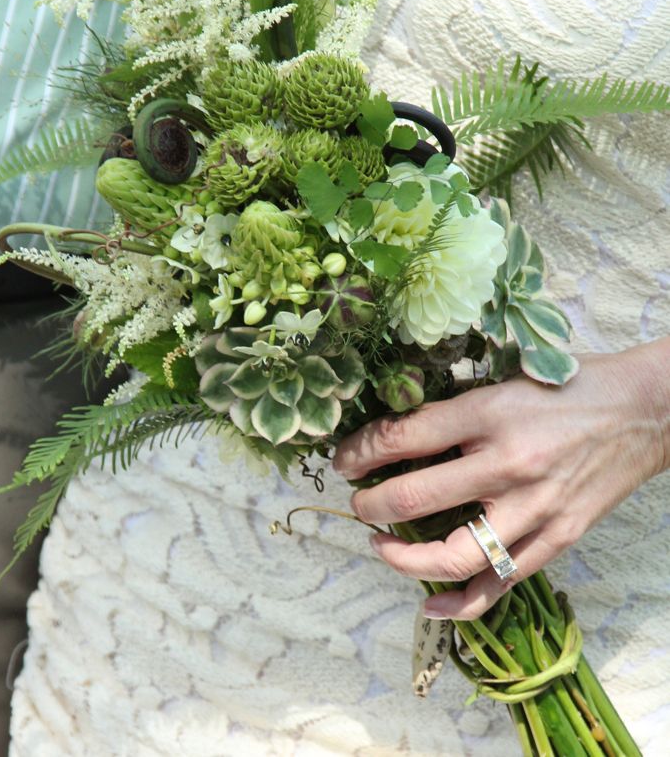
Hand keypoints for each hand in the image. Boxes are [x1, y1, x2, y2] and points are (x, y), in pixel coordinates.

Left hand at [333, 338, 669, 620]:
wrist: (644, 411)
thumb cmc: (569, 386)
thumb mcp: (505, 379)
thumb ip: (455, 409)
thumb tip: (395, 434)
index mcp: (491, 411)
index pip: (405, 437)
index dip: (360, 453)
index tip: (343, 462)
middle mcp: (509, 463)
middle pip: (415, 497)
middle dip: (370, 506)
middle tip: (357, 504)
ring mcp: (535, 508)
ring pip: (453, 554)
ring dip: (403, 558)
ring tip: (381, 545)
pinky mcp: (558, 538)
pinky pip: (501, 583)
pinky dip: (460, 603)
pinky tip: (429, 605)